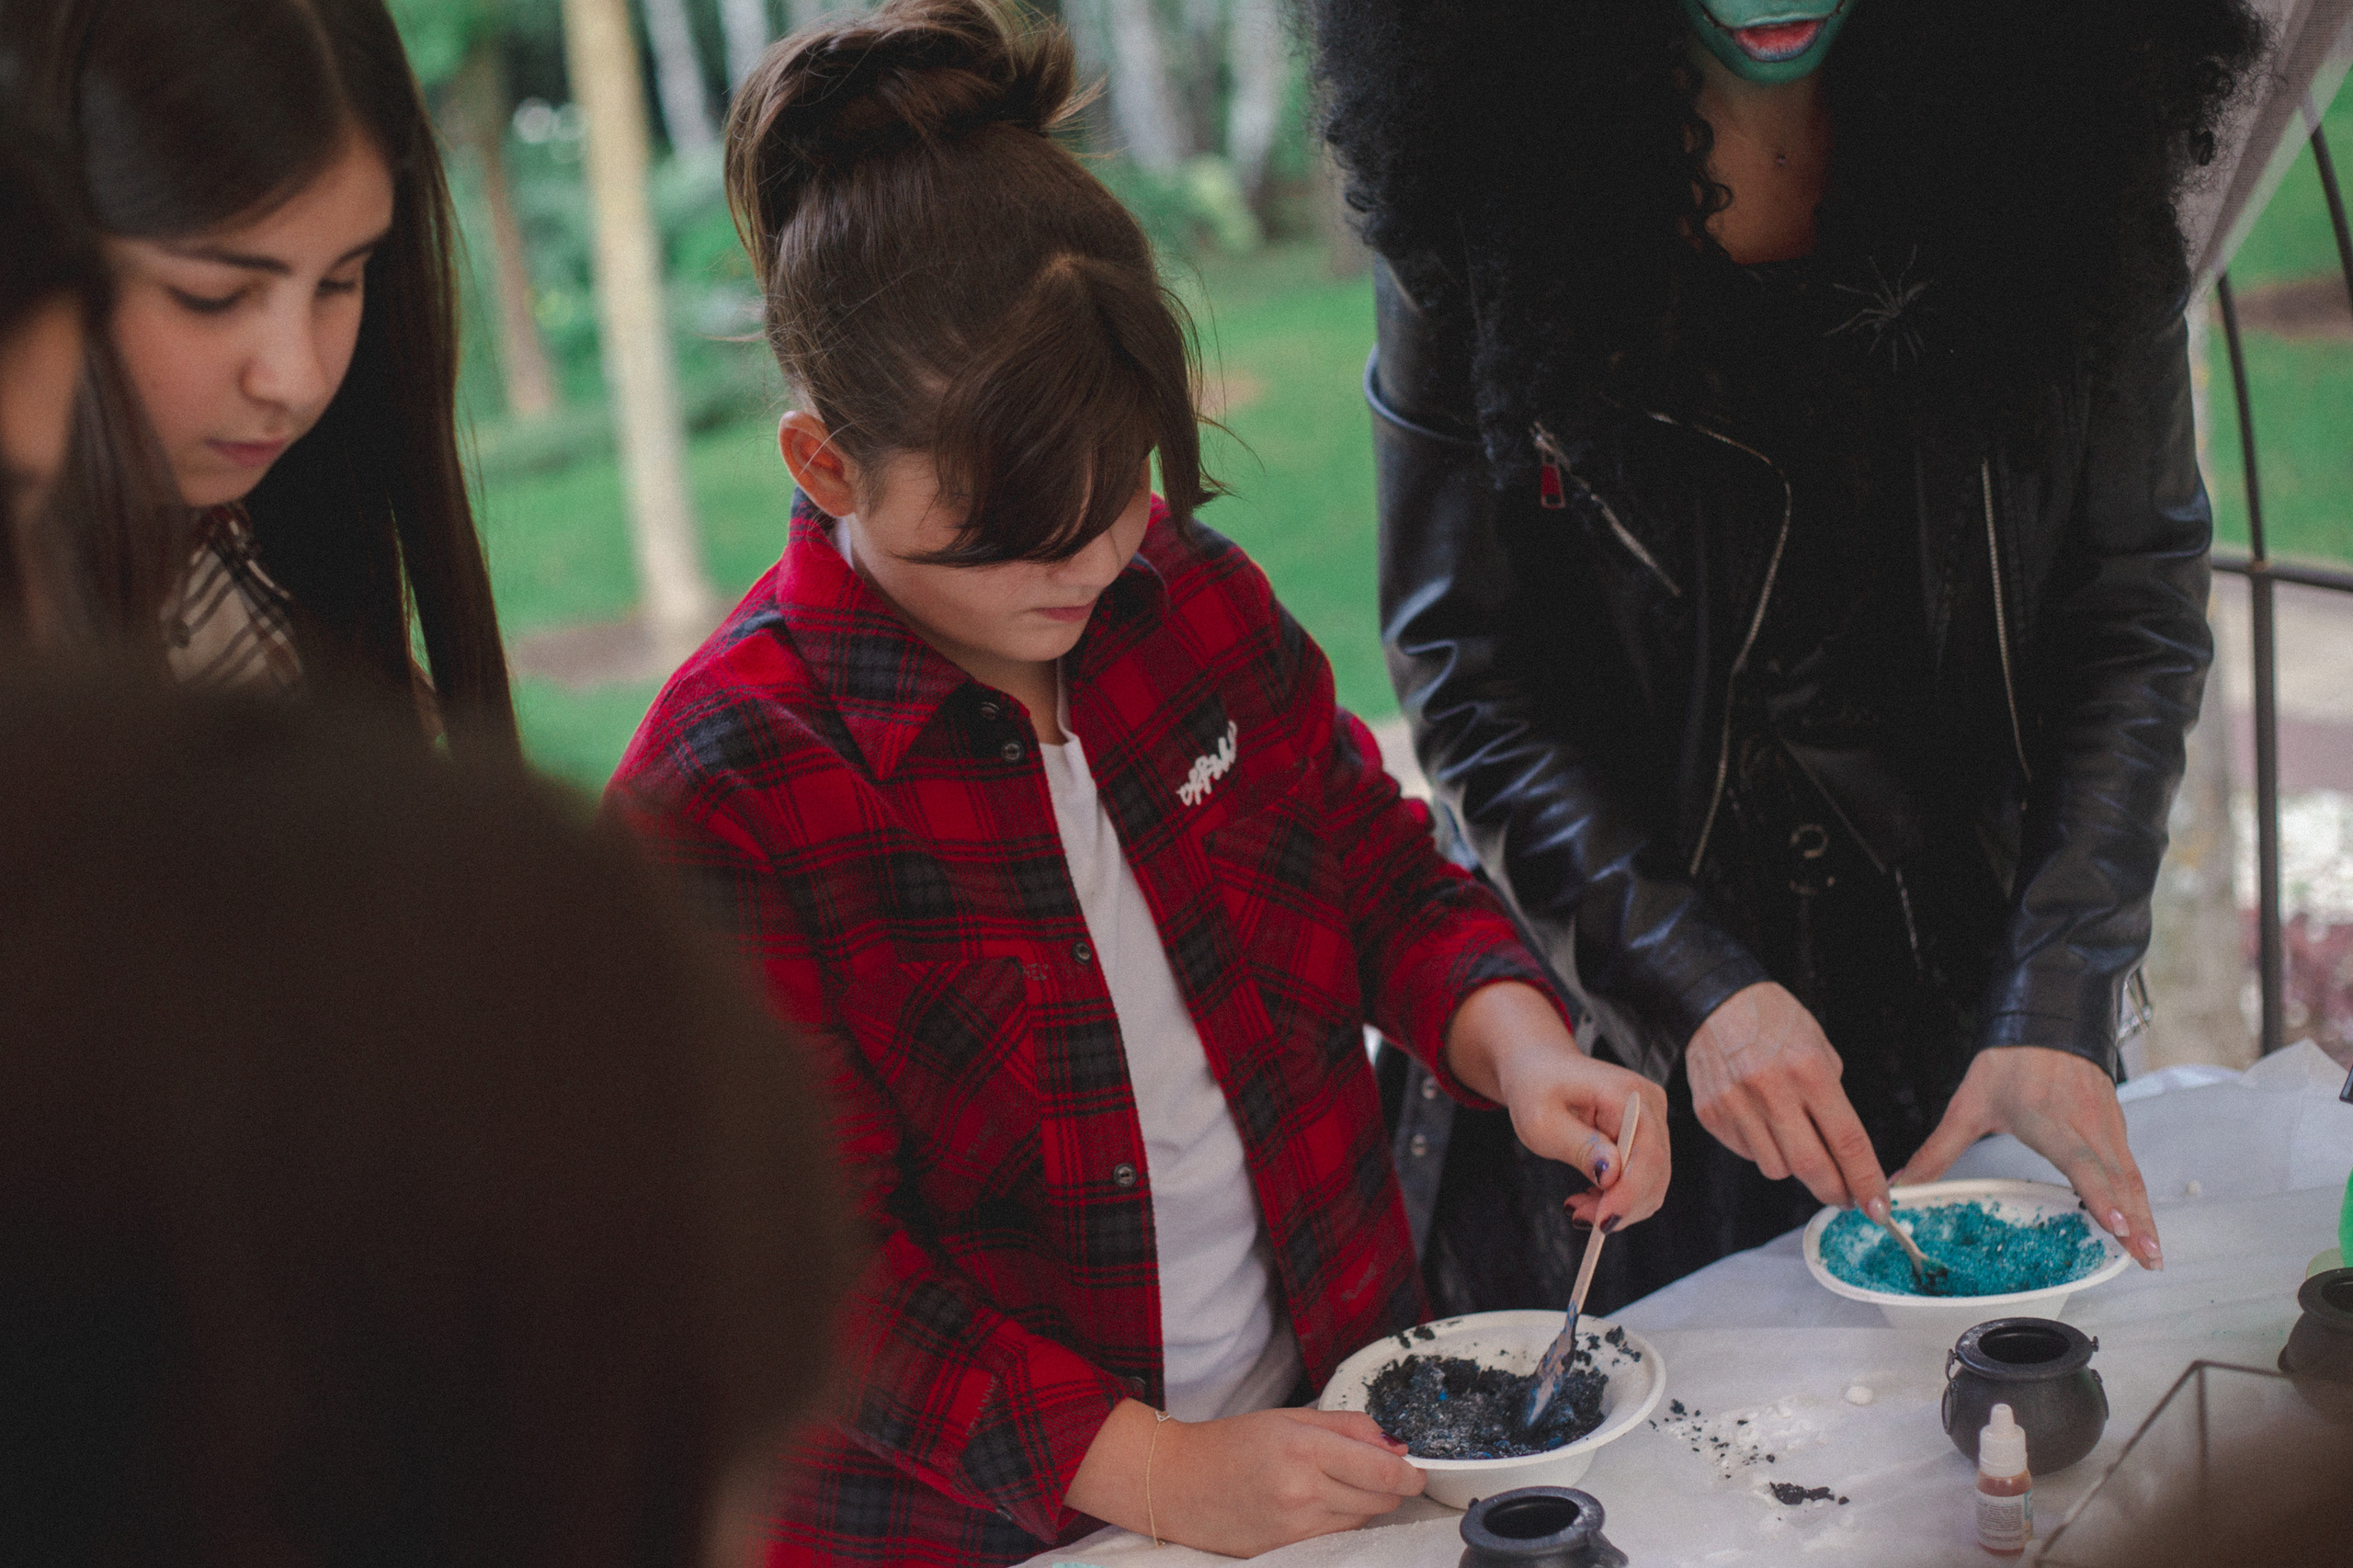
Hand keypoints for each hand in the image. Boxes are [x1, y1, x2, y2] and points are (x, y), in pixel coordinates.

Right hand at [1065, 1400, 1423, 1555]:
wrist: (1177, 1483)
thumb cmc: (1229, 1444)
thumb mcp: (1289, 1417)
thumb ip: (1348, 1427)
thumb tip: (1395, 1444)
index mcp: (1303, 1447)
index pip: (1382, 1470)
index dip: (1411, 1472)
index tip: (1417, 1469)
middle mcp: (1303, 1489)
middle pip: (1380, 1498)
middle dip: (1390, 1485)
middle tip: (1376, 1469)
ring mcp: (1295, 1525)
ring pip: (1363, 1519)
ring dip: (1365, 1502)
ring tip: (1335, 1481)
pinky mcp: (1287, 1549)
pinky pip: (1337, 1535)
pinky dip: (1340, 1518)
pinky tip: (1319, 1501)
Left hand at [1443, 981, 1670, 1230]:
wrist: (1539, 1068)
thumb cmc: (1535, 1088)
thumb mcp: (1542, 1120)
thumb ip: (1580, 1147)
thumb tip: (1613, 1176)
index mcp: (1627, 1093)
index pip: (1647, 1153)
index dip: (1629, 1193)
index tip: (1602, 1223)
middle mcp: (1650, 1104)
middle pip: (1655, 1171)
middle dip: (1621, 1204)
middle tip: (1578, 1217)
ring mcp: (1653, 1118)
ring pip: (1652, 1180)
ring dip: (1618, 1204)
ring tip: (1577, 1207)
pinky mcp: (1646, 1134)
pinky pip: (1643, 1176)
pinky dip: (1618, 1195)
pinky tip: (1588, 1197)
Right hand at [1686, 981, 1887, 1212]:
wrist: (1714, 1002)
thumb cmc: (1774, 1022)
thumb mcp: (1819, 1048)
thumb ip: (1832, 1100)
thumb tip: (1844, 1155)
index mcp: (1808, 1070)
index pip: (1847, 1141)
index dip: (1867, 1180)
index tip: (1878, 1207)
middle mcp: (1770, 1089)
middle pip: (1812, 1167)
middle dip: (1835, 1191)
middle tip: (1846, 1197)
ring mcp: (1736, 1104)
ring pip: (1777, 1168)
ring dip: (1793, 1164)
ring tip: (1792, 1136)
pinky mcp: (1711, 1115)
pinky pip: (1747, 1154)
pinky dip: (1762, 1148)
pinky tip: (1761, 1121)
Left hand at [1895, 1045, 2161, 1269]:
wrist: (2046, 1020)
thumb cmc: (2009, 1062)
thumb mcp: (1967, 1107)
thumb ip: (1937, 1152)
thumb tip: (1903, 1184)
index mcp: (2050, 1121)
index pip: (2080, 1163)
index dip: (2100, 1196)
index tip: (2116, 1226)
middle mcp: (2085, 1126)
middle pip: (2117, 1179)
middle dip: (2135, 1222)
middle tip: (2147, 1260)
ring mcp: (2105, 1126)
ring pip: (2130, 1176)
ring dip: (2144, 1215)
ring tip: (2151, 1255)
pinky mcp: (2115, 1126)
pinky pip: (2130, 1166)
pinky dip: (2139, 1196)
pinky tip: (2141, 1222)